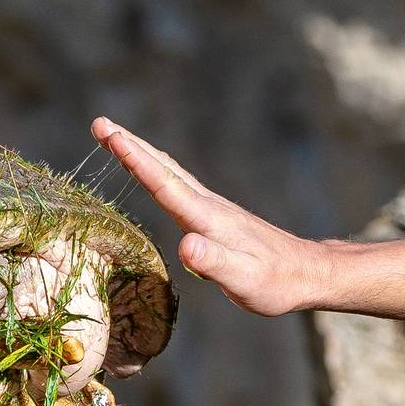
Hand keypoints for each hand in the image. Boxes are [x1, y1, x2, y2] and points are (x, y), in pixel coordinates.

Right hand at [91, 117, 330, 316]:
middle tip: (99, 124)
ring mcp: (212, 208)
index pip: (165, 184)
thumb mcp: (244, 280)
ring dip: (140, 153)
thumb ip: (215, 262)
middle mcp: (208, 206)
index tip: (111, 135)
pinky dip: (156, 170)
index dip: (136, 160)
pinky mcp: (215, 215)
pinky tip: (152, 171)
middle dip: (129, 146)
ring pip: (170, 172)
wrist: (306, 272)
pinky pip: (177, 184)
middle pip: (163, 168)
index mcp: (208, 219)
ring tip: (113, 137)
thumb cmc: (275, 282)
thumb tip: (186, 245)